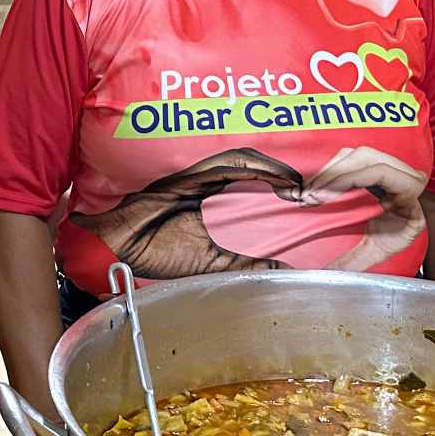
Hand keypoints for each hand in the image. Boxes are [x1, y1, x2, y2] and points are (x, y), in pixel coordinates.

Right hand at [82, 147, 301, 278]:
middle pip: (256, 168)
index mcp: (216, 203)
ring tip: (299, 185)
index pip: (256, 186)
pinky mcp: (190, 176)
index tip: (309, 200)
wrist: (120, 247)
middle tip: (314, 190)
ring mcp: (201, 178)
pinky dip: (255, 169)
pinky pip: (227, 165)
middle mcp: (212, 185)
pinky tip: (277, 178)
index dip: (282, 186)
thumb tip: (283, 272)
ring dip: (276, 170)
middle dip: (286, 174)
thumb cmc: (158, 253)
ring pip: (246, 162)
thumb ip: (247, 264)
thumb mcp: (213, 263)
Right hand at [303, 147, 427, 271]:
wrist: (403, 229)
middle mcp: (404, 176)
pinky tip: (317, 184)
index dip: (352, 178)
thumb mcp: (377, 252)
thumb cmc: (392, 239)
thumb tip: (326, 273)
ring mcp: (390, 165)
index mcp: (410, 196)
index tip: (324, 195)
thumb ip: (355, 262)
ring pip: (356, 154)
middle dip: (334, 174)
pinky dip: (330, 168)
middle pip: (368, 157)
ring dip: (329, 170)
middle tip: (311, 195)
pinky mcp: (375, 162)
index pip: (384, 173)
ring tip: (311, 191)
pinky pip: (351, 157)